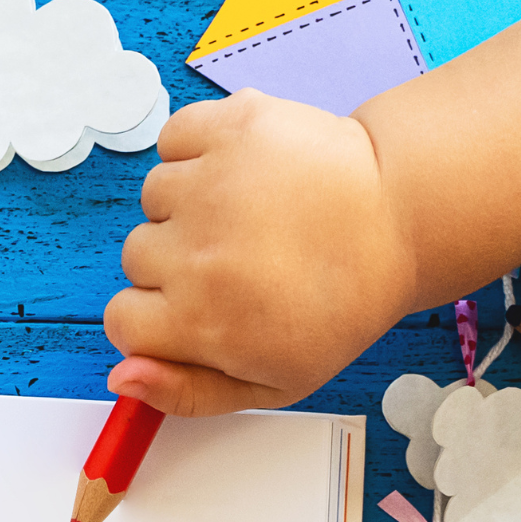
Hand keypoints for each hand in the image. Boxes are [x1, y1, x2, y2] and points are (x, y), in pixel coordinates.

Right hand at [103, 92, 418, 415]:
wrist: (399, 220)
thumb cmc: (340, 304)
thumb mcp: (271, 383)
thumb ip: (187, 393)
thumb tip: (121, 378)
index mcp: (198, 319)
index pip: (123, 321)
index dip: (156, 318)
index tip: (193, 308)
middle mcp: (195, 252)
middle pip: (137, 258)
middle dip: (175, 263)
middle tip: (237, 260)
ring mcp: (212, 184)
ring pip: (154, 198)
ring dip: (187, 205)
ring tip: (244, 214)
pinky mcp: (233, 128)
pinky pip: (173, 138)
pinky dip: (195, 149)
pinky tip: (235, 172)